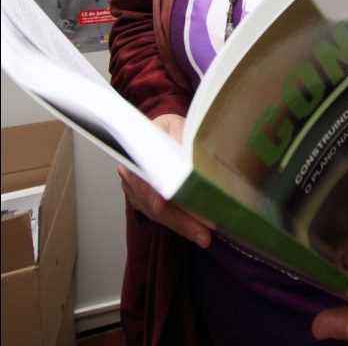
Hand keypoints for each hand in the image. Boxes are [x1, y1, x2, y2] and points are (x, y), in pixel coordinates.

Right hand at [118, 113, 214, 247]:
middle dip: (177, 217)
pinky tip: (197, 230)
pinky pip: (163, 217)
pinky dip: (181, 224)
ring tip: (203, 235)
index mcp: (134, 149)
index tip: (160, 205)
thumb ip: (178, 136)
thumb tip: (183, 153)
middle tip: (200, 230)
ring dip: (182, 225)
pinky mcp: (147, 203)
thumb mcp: (175, 125)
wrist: (164, 135)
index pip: (139, 173)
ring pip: (158, 213)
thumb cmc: (169, 130)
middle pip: (151, 200)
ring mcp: (137, 191)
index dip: (148, 190)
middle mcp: (130, 173)